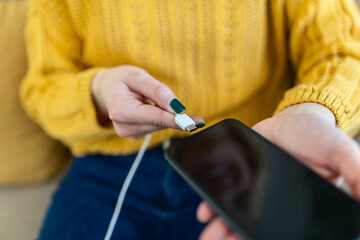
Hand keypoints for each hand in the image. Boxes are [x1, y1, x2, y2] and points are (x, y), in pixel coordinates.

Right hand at [91, 65, 203, 138]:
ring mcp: (130, 133)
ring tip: (148, 99)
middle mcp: (124, 127)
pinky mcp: (135, 135)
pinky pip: (156, 126)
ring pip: (160, 125)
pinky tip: (147, 107)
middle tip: (173, 100)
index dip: (177, 120)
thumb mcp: (137, 76)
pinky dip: (158, 116)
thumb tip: (176, 107)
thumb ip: (157, 90)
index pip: (156, 117)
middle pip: (160, 122)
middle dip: (170, 112)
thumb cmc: (121, 80)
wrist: (107, 89)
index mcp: (121, 111)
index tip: (195, 123)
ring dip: (163, 112)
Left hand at [197, 102, 359, 239]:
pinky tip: (205, 211)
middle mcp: (276, 203)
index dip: (264, 238)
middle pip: (256, 227)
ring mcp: (257, 190)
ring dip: (222, 227)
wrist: (293, 117)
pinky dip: (213, 204)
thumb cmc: (319, 136)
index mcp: (301, 205)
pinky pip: (227, 194)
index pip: (283, 229)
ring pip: (239, 214)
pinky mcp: (243, 176)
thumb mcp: (340, 152)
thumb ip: (354, 173)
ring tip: (208, 235)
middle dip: (236, 238)